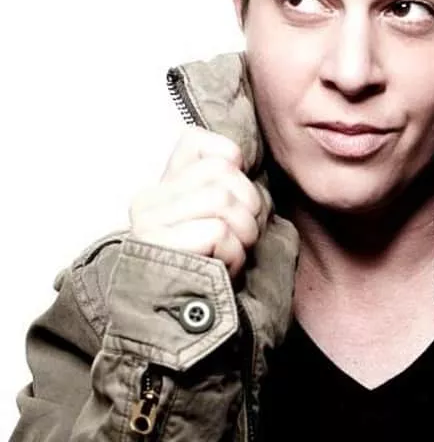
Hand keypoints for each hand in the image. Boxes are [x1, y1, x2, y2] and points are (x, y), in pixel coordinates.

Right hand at [129, 127, 267, 277]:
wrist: (183, 326)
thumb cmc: (212, 271)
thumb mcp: (220, 219)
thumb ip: (223, 183)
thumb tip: (241, 156)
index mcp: (162, 186)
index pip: (201, 142)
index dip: (234, 168)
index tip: (233, 202)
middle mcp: (148, 200)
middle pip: (224, 173)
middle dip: (249, 207)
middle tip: (240, 237)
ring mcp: (150, 224)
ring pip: (223, 200)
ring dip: (243, 234)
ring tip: (231, 255)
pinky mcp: (159, 248)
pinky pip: (218, 233)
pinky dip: (233, 255)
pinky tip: (222, 271)